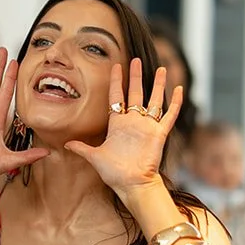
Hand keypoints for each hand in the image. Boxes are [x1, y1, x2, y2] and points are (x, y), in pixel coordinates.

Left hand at [63, 59, 180, 194]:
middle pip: (136, 93)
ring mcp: (147, 127)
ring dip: (158, 85)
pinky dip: (175, 103)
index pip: (117, 97)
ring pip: (154, 101)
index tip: (116, 66)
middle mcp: (133, 122)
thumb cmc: (115, 173)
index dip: (116, 81)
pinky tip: (179, 89)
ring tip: (162, 69)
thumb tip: (66, 144)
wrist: (132, 184)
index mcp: (118, 124)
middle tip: (136, 59)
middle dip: (136, 76)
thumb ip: (82, 148)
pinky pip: (169, 116)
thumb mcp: (95, 157)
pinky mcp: (159, 134)